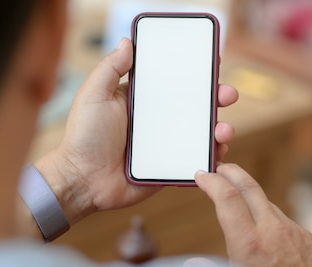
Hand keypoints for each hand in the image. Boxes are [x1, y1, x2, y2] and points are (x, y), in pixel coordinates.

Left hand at [35, 38, 237, 224]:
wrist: (83, 180)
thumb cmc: (84, 137)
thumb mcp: (94, 95)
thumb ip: (110, 68)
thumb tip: (127, 42)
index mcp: (143, 101)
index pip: (175, 82)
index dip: (196, 72)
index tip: (213, 62)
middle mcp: (159, 121)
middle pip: (196, 106)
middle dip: (217, 97)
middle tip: (228, 94)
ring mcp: (167, 144)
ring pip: (202, 133)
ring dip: (220, 128)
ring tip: (223, 129)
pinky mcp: (171, 167)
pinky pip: (197, 160)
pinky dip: (212, 155)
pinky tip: (218, 150)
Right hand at [195, 164, 311, 266]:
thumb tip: (192, 264)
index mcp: (248, 243)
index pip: (227, 198)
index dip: (212, 182)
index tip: (202, 176)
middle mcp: (272, 231)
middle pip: (249, 187)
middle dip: (231, 172)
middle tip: (219, 168)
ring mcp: (293, 231)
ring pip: (268, 205)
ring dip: (251, 201)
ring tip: (239, 206)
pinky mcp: (309, 237)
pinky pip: (285, 224)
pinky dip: (272, 224)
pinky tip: (269, 239)